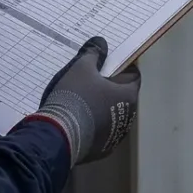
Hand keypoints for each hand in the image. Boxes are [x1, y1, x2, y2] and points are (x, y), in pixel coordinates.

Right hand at [30, 37, 139, 165]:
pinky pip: (101, 132)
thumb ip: (93, 53)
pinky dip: (94, 125)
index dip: (122, 67)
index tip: (109, 63)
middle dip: (111, 88)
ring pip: (113, 116)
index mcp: (128, 96)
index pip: (134, 76)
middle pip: (123, 97)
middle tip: (92, 80)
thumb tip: (101, 42)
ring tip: (83, 101)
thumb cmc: (76, 96)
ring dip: (103, 108)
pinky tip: (79, 120)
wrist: (59, 134)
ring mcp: (116, 136)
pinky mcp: (103, 149)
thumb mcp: (81, 68)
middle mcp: (128, 118)